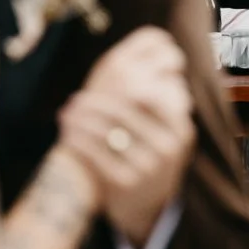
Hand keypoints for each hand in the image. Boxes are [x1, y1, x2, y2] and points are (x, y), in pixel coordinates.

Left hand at [58, 28, 194, 245]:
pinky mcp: (129, 185)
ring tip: (67, 112)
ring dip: (82, 119)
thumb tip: (151, 43)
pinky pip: (98, 155)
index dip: (125, 83)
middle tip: (77, 97)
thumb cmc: (148, 153)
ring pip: (109, 133)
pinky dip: (79, 142)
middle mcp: (170, 147)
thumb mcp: (162, 129)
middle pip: (126, 113)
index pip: (152, 95)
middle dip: (97, 102)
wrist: (147, 205)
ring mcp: (151, 168)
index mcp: (181, 127)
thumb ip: (154, 96)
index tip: (103, 77)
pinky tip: (67, 134)